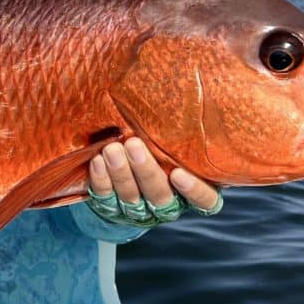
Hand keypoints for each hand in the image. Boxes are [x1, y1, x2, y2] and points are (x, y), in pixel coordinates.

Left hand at [89, 137, 219, 221]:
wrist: (124, 168)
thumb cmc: (161, 144)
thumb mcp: (176, 141)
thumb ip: (184, 132)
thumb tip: (191, 93)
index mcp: (192, 190)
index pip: (205, 201)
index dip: (194, 191)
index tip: (178, 173)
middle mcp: (168, 204)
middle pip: (160, 196)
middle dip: (146, 171)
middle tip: (133, 145)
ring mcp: (139, 209)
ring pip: (131, 197)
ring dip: (120, 173)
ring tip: (112, 148)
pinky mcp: (112, 208)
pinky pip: (106, 197)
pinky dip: (101, 179)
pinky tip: (98, 160)